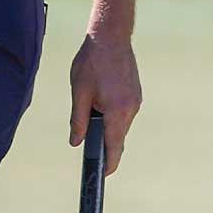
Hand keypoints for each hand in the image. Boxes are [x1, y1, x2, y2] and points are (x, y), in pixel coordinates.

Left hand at [68, 32, 141, 175]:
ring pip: (121, 124)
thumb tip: (76, 142)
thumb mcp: (78, 92)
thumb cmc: (91, 63)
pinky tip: (101, 101)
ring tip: (91, 109)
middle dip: (105, 143)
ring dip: (108, 124)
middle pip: (118, 137)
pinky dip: (113, 113)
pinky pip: (124, 112)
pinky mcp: (136, 94)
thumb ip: (78, 120)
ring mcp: (136, 102)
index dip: (108, 163)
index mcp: (117, 111)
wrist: (110, 37)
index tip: (103, 174)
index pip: (114, 146)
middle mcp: (131, 110)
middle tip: (89, 146)